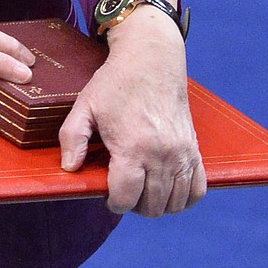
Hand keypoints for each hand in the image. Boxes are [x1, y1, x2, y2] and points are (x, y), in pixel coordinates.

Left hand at [59, 9, 205, 216]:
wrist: (152, 62)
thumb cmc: (115, 83)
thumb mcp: (84, 106)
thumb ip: (73, 138)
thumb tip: (70, 168)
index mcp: (132, 147)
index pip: (126, 197)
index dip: (114, 203)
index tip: (108, 196)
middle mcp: (162, 155)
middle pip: (152, 205)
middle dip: (134, 205)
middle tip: (124, 192)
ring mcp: (182, 154)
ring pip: (175, 202)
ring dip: (157, 205)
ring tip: (142, 192)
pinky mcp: (194, 149)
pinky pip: (198, 189)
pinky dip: (184, 198)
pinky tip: (168, 191)